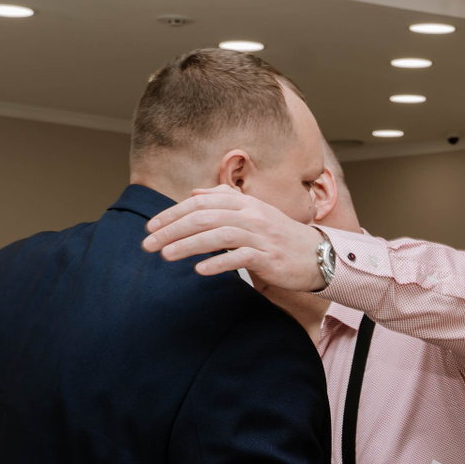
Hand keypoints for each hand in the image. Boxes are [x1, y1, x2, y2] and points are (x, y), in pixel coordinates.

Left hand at [142, 186, 326, 290]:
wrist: (316, 255)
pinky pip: (240, 258)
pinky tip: (200, 270)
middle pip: (204, 218)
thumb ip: (225, 201)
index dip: (173, 213)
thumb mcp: (254, 212)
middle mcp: (251, 215)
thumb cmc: (280, 236)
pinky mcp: (269, 258)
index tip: (151, 226)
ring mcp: (261, 236)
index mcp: (244, 203)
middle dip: (172, 230)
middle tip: (148, 244)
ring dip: (188, 245)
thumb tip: (195, 193)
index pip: (201, 203)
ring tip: (165, 255)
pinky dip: (218, 263)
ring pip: (218, 235)